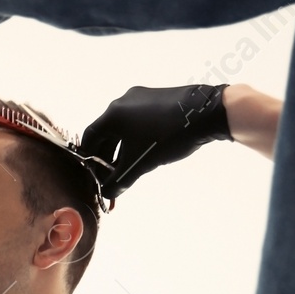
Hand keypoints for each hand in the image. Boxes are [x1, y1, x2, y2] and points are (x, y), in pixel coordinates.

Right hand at [79, 85, 231, 198]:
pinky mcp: (156, 98)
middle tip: (110, 177)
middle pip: (106, 133)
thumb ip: (120, 180)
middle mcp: (122, 102)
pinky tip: (143, 152)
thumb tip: (107, 194)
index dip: (89, 159)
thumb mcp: (141, 162)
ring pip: (122, 128)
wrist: (205, 113)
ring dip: (121, 150)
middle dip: (106, 157)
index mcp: (113, 114)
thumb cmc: (168, 136)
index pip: (90, 138)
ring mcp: (140, 98)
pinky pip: (136, 121)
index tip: (93, 175)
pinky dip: (134, 139)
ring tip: (127, 169)